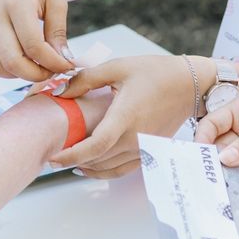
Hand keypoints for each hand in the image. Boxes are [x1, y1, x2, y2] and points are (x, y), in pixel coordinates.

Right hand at [0, 0, 75, 80]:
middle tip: (55, 70)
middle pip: (12, 61)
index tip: (69, 65)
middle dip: (37, 74)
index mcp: (16, 3)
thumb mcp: (58, 1)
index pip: (33, 45)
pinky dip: (10, 70)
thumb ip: (58, 32)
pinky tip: (28, 61)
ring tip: (41, 66)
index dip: (53, 62)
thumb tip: (63, 62)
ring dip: (21, 74)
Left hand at [50, 55, 198, 176]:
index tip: (53, 156)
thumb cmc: (155, 72)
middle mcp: (136, 138)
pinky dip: (103, 171)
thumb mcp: (117, 67)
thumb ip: (86, 79)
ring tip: (65, 157)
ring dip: (85, 165)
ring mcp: (144, 148)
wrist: (188, 85)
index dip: (72, 155)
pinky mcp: (149, 151)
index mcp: (126, 116)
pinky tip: (87, 166)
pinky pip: (122, 170)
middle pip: (97, 159)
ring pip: (108, 167)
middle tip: (50, 151)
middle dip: (71, 159)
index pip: (95, 146)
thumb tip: (59, 91)